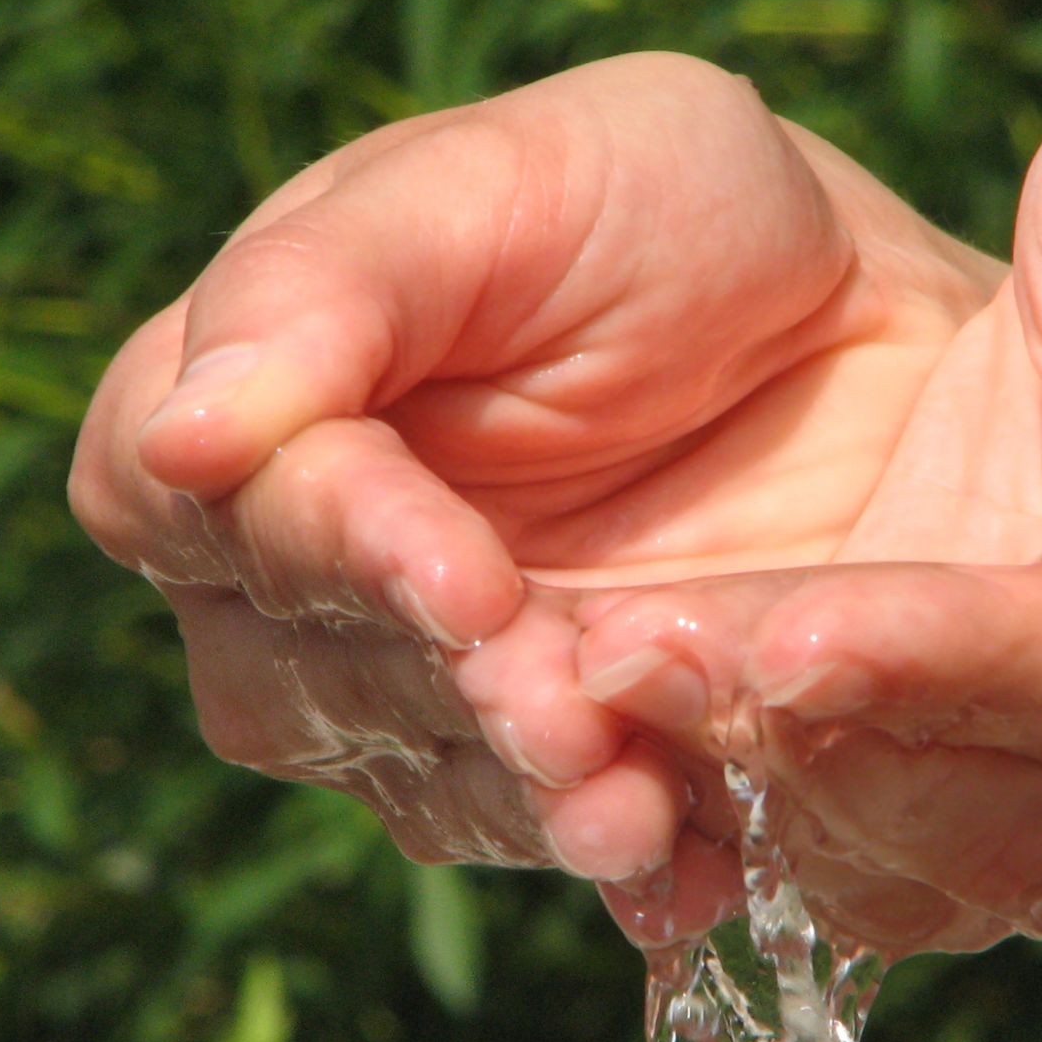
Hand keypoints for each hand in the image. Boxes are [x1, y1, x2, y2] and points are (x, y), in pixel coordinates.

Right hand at [69, 52, 1008, 912]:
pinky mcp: (551, 757)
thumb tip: (179, 438)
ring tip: (628, 806)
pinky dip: (614, 850)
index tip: (461, 574)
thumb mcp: (508, 180)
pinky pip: (546, 830)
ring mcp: (424, 676)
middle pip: (286, 666)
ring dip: (516, 792)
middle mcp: (305, 560)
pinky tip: (688, 861)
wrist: (862, 323)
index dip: (314, 546)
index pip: (183, 500)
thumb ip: (329, 283)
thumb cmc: (668, 209)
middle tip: (560, 706)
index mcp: (258, 395)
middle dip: (429, 686)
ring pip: (415, 768)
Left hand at [580, 44, 1041, 955]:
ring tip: (592, 681)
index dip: (953, 664)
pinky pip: (880, 826)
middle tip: (619, 655)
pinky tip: (631, 717)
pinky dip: (755, 800)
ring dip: (757, 787)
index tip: (783, 632)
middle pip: (1012, 802)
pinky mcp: (998, 730)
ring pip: (929, 849)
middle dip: (810, 740)